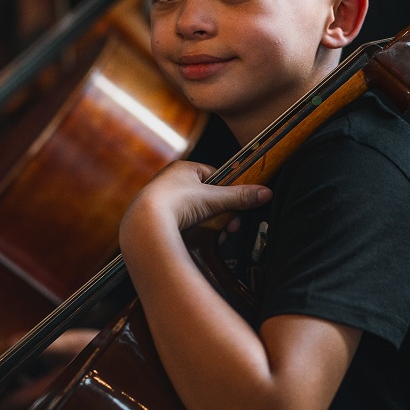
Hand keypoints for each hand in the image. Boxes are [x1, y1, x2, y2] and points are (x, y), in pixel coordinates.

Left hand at [124, 160, 271, 232]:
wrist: (144, 225)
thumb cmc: (175, 203)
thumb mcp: (213, 198)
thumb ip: (239, 197)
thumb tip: (265, 192)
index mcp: (183, 169)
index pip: (213, 177)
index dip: (227, 193)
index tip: (236, 207)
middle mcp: (170, 182)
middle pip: (206, 198)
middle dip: (220, 214)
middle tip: (230, 227)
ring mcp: (162, 201)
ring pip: (195, 214)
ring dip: (208, 225)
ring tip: (216, 236)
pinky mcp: (156, 220)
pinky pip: (181, 225)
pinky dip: (192, 233)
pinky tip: (197, 240)